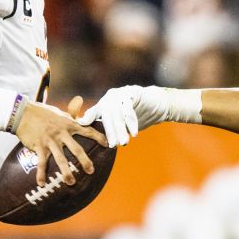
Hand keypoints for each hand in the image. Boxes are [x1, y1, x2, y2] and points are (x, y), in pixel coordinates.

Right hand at [15, 96, 107, 185]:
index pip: (87, 130)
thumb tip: (80, 108)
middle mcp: (61, 133)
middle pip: (76, 149)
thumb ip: (71, 116)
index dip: (98, 137)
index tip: (107, 144)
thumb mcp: (59, 113)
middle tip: (91, 171)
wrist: (22, 113)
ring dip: (66, 172)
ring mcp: (50, 141)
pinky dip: (40, 174)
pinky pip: (41, 163)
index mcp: (68, 124)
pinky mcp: (38, 146)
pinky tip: (42, 183)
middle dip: (85, 161)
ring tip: (71, 182)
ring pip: (60, 159)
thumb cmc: (42, 112)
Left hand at [79, 85, 201, 146]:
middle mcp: (109, 98)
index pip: (94, 113)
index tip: (82, 124)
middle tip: (113, 145)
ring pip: (117, 113)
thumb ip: (110, 129)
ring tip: (124, 142)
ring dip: (121, 129)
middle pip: (106, 116)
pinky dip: (131, 121)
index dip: (88, 118)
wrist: (156, 104)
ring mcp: (120, 94)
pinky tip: (134, 132)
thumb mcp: (121, 123)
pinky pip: (128, 108)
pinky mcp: (131, 92)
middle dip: (110, 132)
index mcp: (104, 104)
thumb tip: (100, 143)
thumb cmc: (136, 115)